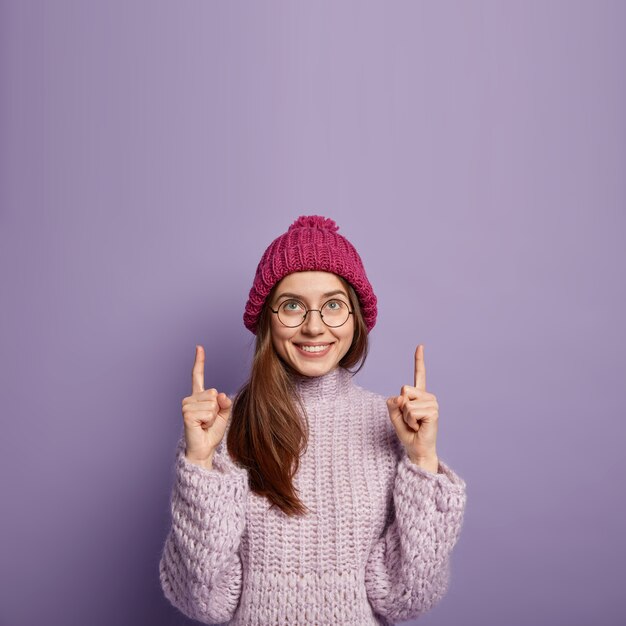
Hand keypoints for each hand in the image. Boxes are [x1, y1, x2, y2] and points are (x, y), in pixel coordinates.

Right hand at [181, 345, 232, 465]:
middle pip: (213, 393)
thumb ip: (225, 402)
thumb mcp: (224, 414)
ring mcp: (186, 405)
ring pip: (212, 403)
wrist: (204, 449)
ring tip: (204, 424)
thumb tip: (219, 395)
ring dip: (213, 417)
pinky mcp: (187, 414)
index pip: (198, 376)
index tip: (199, 347)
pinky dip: (209, 421)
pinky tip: (201, 426)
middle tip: (209, 421)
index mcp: (199, 396)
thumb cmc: (212, 432)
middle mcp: (190, 398)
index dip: (199, 361)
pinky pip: (208, 412)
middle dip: (217, 409)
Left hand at [386, 344, 438, 466]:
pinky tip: (419, 426)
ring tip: (415, 424)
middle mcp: (427, 396)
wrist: (417, 449)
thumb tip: (402, 397)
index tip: (420, 345)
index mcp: (418, 395)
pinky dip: (410, 421)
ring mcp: (432, 403)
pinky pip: (411, 411)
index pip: (419, 374)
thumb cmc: (407, 433)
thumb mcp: (394, 415)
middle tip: (411, 420)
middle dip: (401, 407)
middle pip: (404, 389)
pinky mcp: (433, 411)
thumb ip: (393, 403)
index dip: (419, 360)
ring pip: (406, 402)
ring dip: (406, 417)